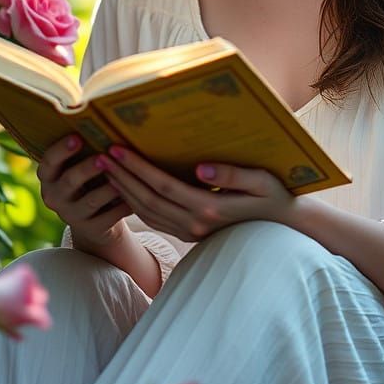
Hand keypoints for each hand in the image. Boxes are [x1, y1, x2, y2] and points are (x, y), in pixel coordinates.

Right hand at [37, 134, 131, 253]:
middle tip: (102, 157)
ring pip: (90, 201)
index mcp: (49, 177)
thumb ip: (86, 148)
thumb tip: (105, 117)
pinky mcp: (91, 230)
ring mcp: (71, 216)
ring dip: (107, 189)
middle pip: (69, 181)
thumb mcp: (82, 164)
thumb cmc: (91, 179)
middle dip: (86, 169)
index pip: (48, 162)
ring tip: (123, 178)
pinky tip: (137, 198)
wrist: (97, 219)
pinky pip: (108, 217)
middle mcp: (55, 196)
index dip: (61, 151)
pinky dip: (122, 206)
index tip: (77, 137)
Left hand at [94, 144, 294, 242]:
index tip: (116, 149)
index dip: (136, 168)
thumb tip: (200, 168)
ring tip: (106, 168)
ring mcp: (191, 232)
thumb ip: (232, 175)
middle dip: (121, 177)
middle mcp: (195, 224)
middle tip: (99, 154)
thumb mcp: (261, 180)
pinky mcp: (189, 234)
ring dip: (123, 190)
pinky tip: (125, 188)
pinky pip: (154, 220)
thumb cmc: (275, 195)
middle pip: (147, 200)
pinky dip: (134, 204)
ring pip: (146, 213)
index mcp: (209, 209)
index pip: (162, 186)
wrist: (284, 226)